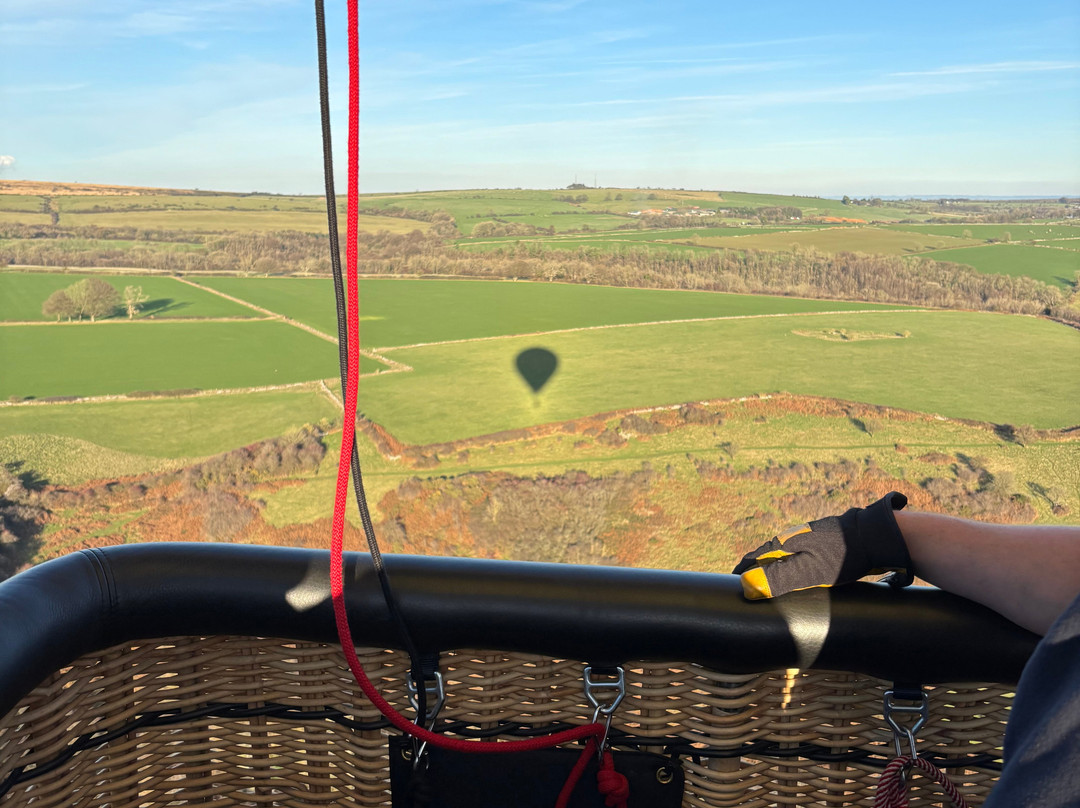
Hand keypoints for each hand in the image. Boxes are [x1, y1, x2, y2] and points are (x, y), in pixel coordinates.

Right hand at [732, 492, 912, 599]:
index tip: (733, 584)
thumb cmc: (843, 556)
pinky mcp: (825, 542)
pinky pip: (801, 556)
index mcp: (785, 542)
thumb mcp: (810, 572)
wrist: (878, 536)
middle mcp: (794, 537)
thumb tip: (746, 586)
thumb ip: (778, 578)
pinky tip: (801, 575)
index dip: (742, 572)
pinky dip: (793, 567)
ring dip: (775, 568)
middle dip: (757, 570)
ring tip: (773, 585)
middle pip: (768, 555)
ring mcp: (810, 538)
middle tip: (751, 588)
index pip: (754, 557)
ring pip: (785, 555)